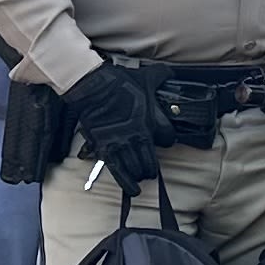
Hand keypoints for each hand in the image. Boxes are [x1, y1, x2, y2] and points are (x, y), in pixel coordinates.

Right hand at [65, 62, 165, 189]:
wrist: (93, 87)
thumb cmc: (119, 82)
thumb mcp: (147, 76)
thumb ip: (162, 76)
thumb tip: (171, 74)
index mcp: (151, 120)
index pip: (168, 138)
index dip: (167, 139)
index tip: (163, 139)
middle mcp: (139, 136)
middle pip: (151, 161)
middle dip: (152, 166)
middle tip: (150, 167)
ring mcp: (122, 144)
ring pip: (137, 169)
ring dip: (140, 174)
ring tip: (141, 176)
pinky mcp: (106, 149)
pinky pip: (119, 172)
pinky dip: (127, 183)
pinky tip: (133, 190)